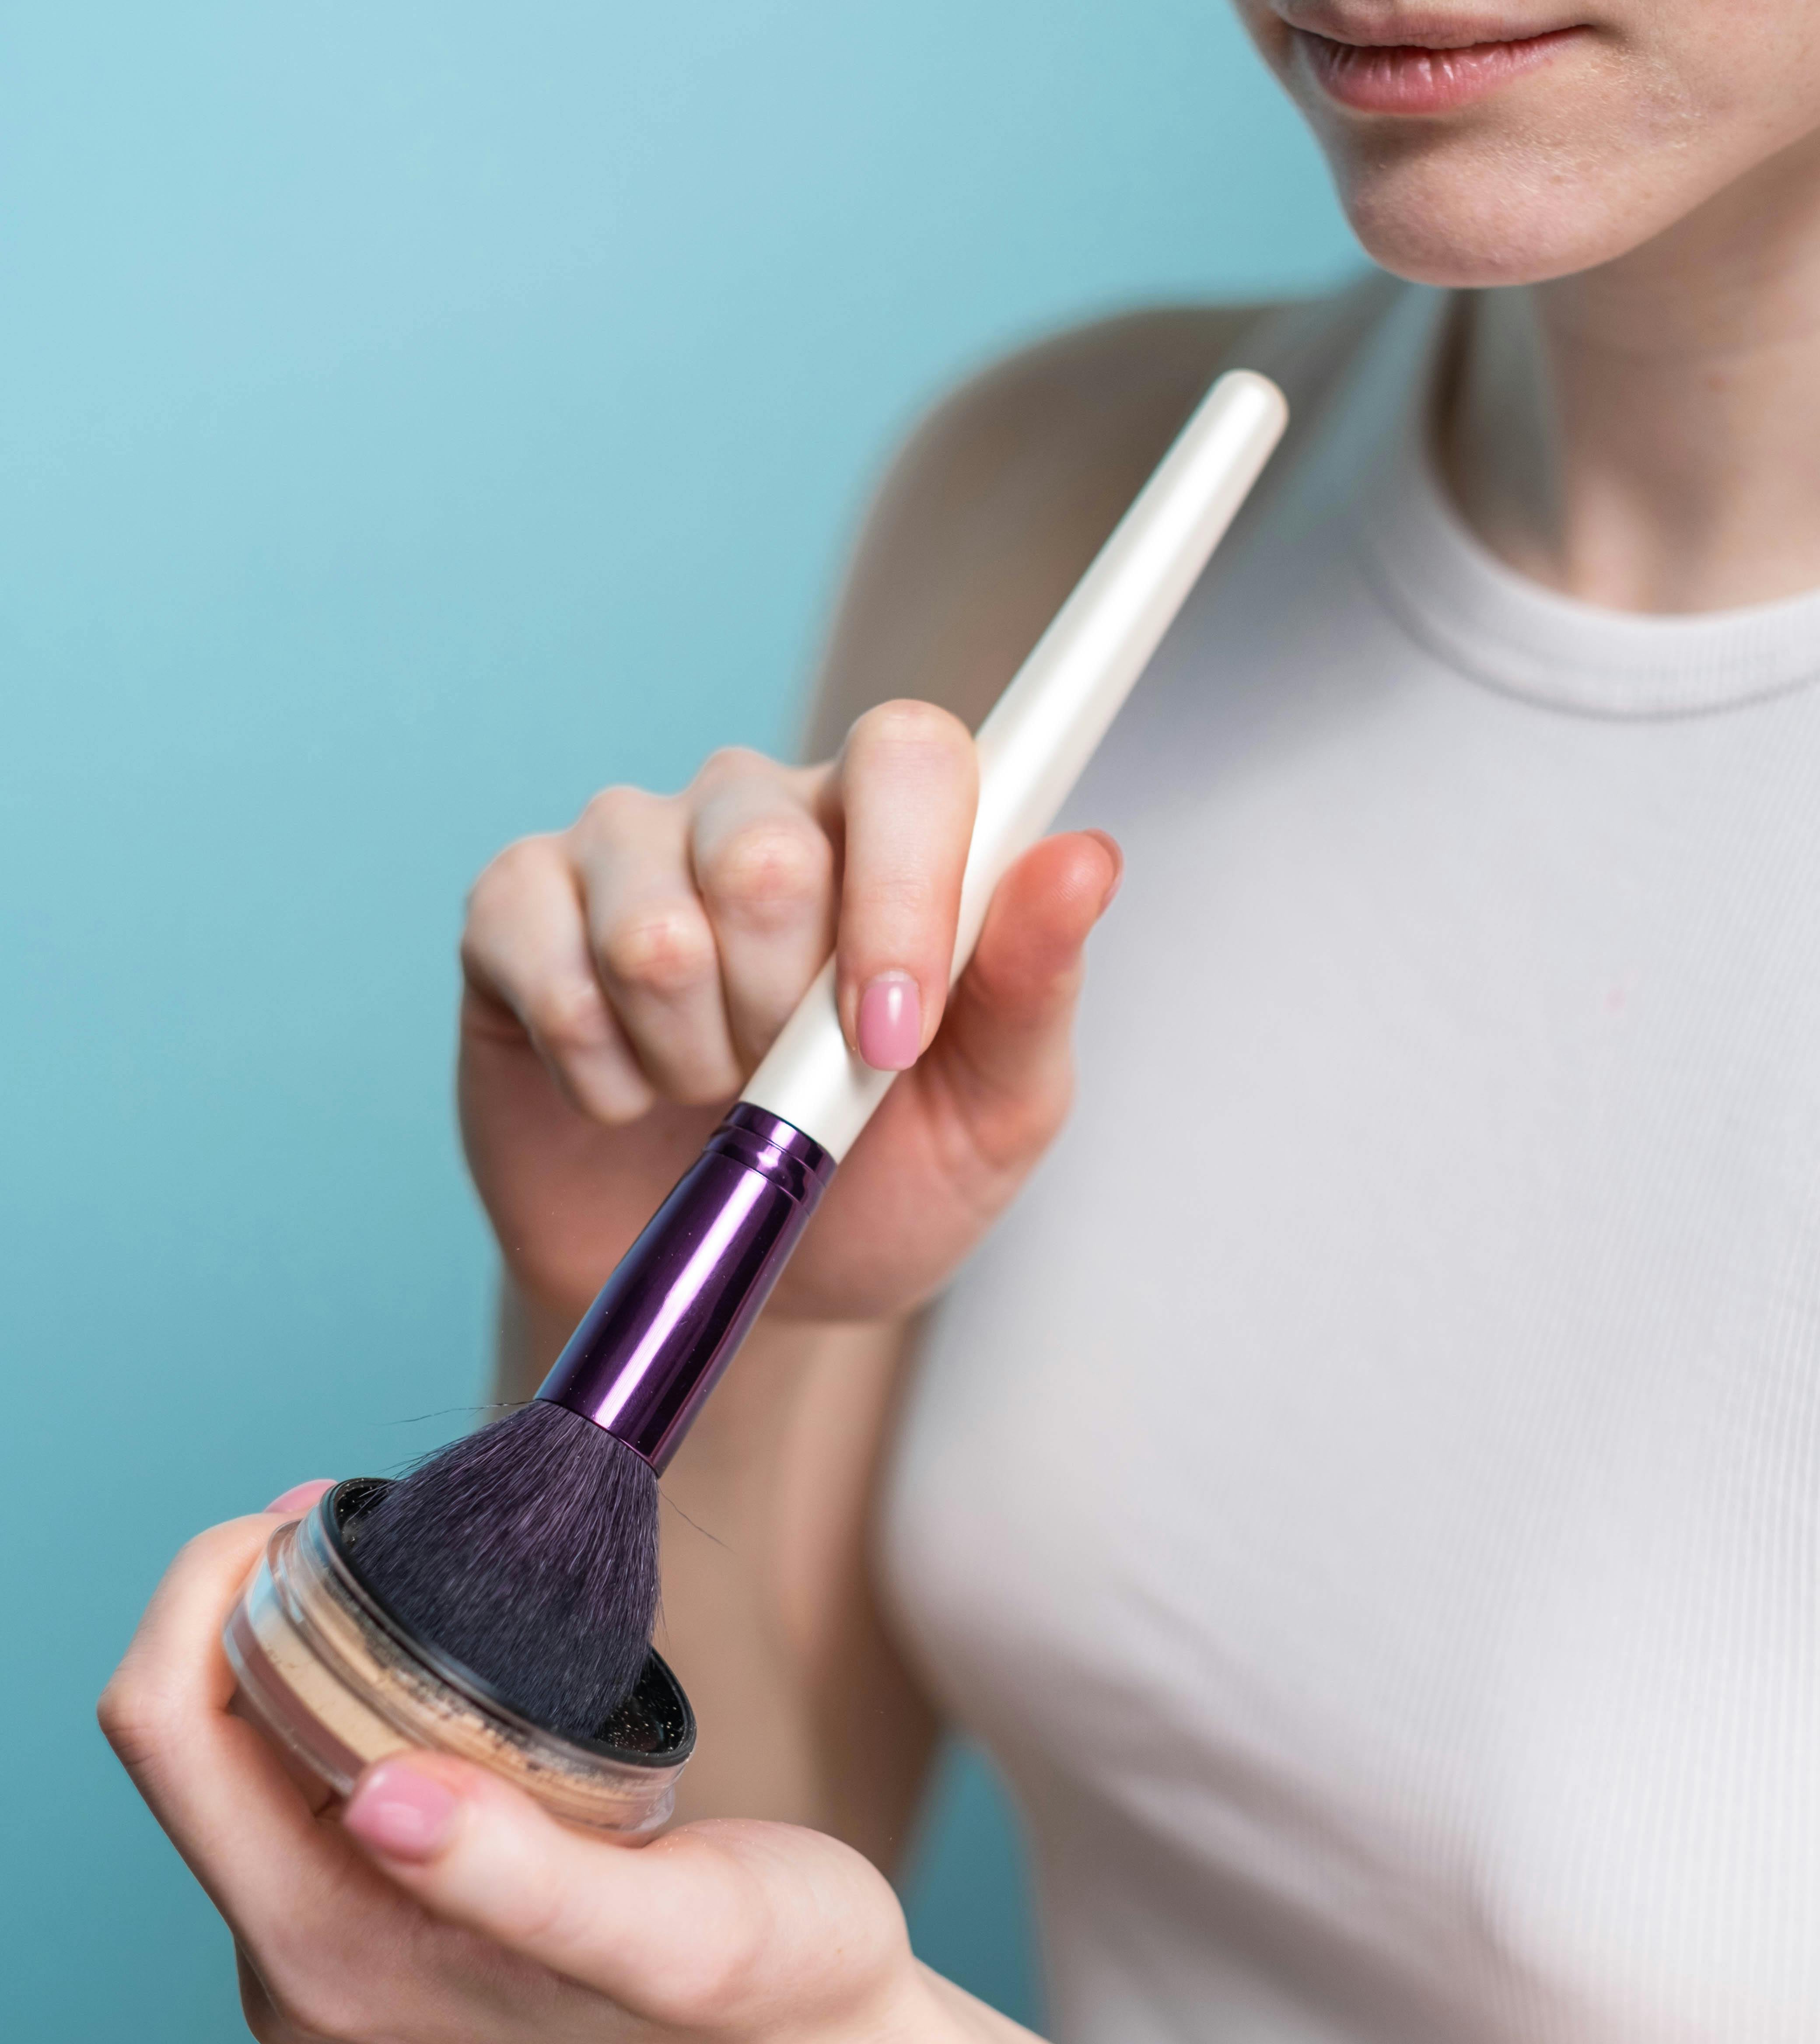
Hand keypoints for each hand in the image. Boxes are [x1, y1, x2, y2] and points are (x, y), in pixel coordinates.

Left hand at [99, 1512, 925, 2043]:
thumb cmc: (771, 1999)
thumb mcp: (680, 1934)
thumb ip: (520, 1882)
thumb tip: (378, 1800)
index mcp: (333, 1961)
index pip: (171, 1739)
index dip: (207, 1596)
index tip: (317, 1512)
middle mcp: (305, 1961)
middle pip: (189, 1735)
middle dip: (248, 1597)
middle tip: (364, 1514)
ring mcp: (340, 1939)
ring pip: (245, 1744)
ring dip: (296, 1635)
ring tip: (399, 1562)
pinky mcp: (385, 1912)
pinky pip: (306, 1768)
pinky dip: (345, 1678)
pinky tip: (429, 1639)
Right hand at [458, 704, 1120, 1324]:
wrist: (737, 1289)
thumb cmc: (878, 1187)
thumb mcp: (993, 1115)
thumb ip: (1035, 987)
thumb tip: (1085, 856)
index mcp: (890, 832)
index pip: (909, 754)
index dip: (902, 890)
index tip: (894, 1036)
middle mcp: (755, 808)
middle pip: (764, 853)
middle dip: (784, 1018)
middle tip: (789, 1081)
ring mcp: (627, 846)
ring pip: (653, 929)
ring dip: (691, 1058)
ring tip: (711, 1092)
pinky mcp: (516, 907)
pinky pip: (549, 974)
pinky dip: (599, 1075)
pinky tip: (624, 1093)